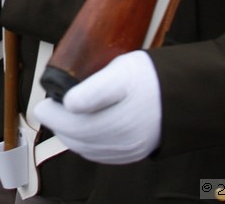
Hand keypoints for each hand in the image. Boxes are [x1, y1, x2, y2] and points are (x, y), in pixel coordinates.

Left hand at [34, 50, 161, 164]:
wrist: (181, 94)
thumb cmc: (150, 77)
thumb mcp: (121, 70)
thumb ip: (94, 89)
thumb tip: (69, 103)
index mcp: (119, 116)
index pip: (75, 121)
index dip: (53, 114)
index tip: (42, 105)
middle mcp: (124, 137)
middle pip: (78, 137)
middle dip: (57, 123)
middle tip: (47, 109)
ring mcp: (128, 148)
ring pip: (87, 148)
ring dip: (69, 134)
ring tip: (61, 117)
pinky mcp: (132, 154)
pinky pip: (99, 154)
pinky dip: (84, 144)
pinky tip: (79, 130)